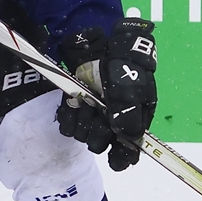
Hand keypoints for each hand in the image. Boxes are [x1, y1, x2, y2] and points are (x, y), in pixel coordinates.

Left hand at [55, 19, 157, 170]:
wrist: (99, 40)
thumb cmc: (123, 63)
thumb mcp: (132, 86)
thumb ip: (129, 114)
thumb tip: (129, 138)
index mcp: (134, 118)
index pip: (129, 150)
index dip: (122, 157)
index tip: (116, 159)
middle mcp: (112, 121)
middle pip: (102, 145)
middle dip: (98, 133)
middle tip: (99, 113)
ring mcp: (93, 114)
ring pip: (83, 136)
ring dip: (83, 121)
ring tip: (87, 101)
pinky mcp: (75, 106)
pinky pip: (67, 125)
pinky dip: (68, 116)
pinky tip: (73, 104)